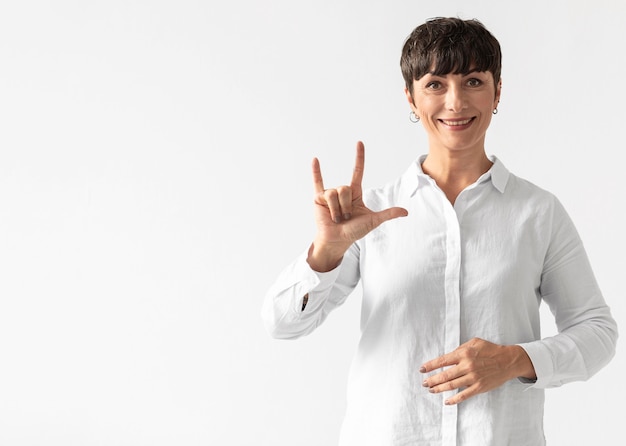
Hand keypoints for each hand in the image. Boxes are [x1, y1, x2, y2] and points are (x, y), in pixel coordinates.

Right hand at [307, 141, 407, 271]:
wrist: (338, 240)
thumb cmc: (354, 231)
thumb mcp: (373, 221)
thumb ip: (388, 214)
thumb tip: (406, 212)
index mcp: (355, 193)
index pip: (358, 171)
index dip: (359, 157)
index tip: (359, 143)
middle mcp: (342, 191)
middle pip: (345, 189)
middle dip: (346, 206)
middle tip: (345, 217)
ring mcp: (330, 194)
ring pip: (334, 193)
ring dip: (336, 209)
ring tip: (336, 218)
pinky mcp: (318, 198)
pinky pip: (317, 182)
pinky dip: (316, 171)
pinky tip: (315, 159)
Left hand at [420, 337, 535, 404]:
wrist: (508, 360)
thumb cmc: (490, 350)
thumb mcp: (474, 342)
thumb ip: (460, 348)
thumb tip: (449, 355)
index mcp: (464, 354)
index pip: (442, 361)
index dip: (430, 366)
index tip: (422, 369)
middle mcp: (467, 366)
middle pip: (444, 375)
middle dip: (432, 380)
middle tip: (424, 383)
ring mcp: (473, 378)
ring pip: (451, 385)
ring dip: (439, 388)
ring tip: (431, 390)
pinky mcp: (479, 387)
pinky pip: (464, 395)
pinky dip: (454, 399)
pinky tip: (446, 401)